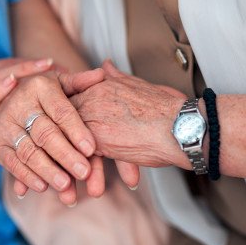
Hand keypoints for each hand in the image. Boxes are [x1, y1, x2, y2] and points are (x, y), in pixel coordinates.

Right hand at [0, 58, 54, 184]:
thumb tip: (50, 89)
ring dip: (24, 74)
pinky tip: (15, 82)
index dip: (34, 63)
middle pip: (5, 67)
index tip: (60, 65)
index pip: (9, 64)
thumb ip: (12, 97)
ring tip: (48, 70)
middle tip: (60, 66)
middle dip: (33, 66)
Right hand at [0, 69, 105, 205]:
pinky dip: (26, 176)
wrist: (9, 99)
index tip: (91, 149)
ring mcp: (4, 125)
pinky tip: (43, 187)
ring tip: (66, 185)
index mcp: (38, 86)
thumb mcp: (61, 84)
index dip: (76, 131)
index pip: (61, 111)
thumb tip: (102, 74)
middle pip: (45, 133)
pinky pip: (11, 163)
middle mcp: (17, 103)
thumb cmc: (46, 94)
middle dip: (66, 155)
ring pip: (28, 151)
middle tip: (84, 172)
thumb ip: (80, 82)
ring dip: (47, 170)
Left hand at [70, 60, 188, 168]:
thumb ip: (116, 77)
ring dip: (72, 158)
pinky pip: (80, 155)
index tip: (69, 130)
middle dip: (64, 139)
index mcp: (99, 85)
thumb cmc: (166, 108)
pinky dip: (81, 168)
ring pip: (70, 139)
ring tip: (76, 177)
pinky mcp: (99, 140)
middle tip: (64, 157)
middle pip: (64, 121)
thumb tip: (105, 64)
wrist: (181, 126)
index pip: (70, 99)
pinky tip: (87, 180)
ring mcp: (93, 118)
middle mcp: (91, 99)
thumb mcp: (137, 84)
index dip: (69, 117)